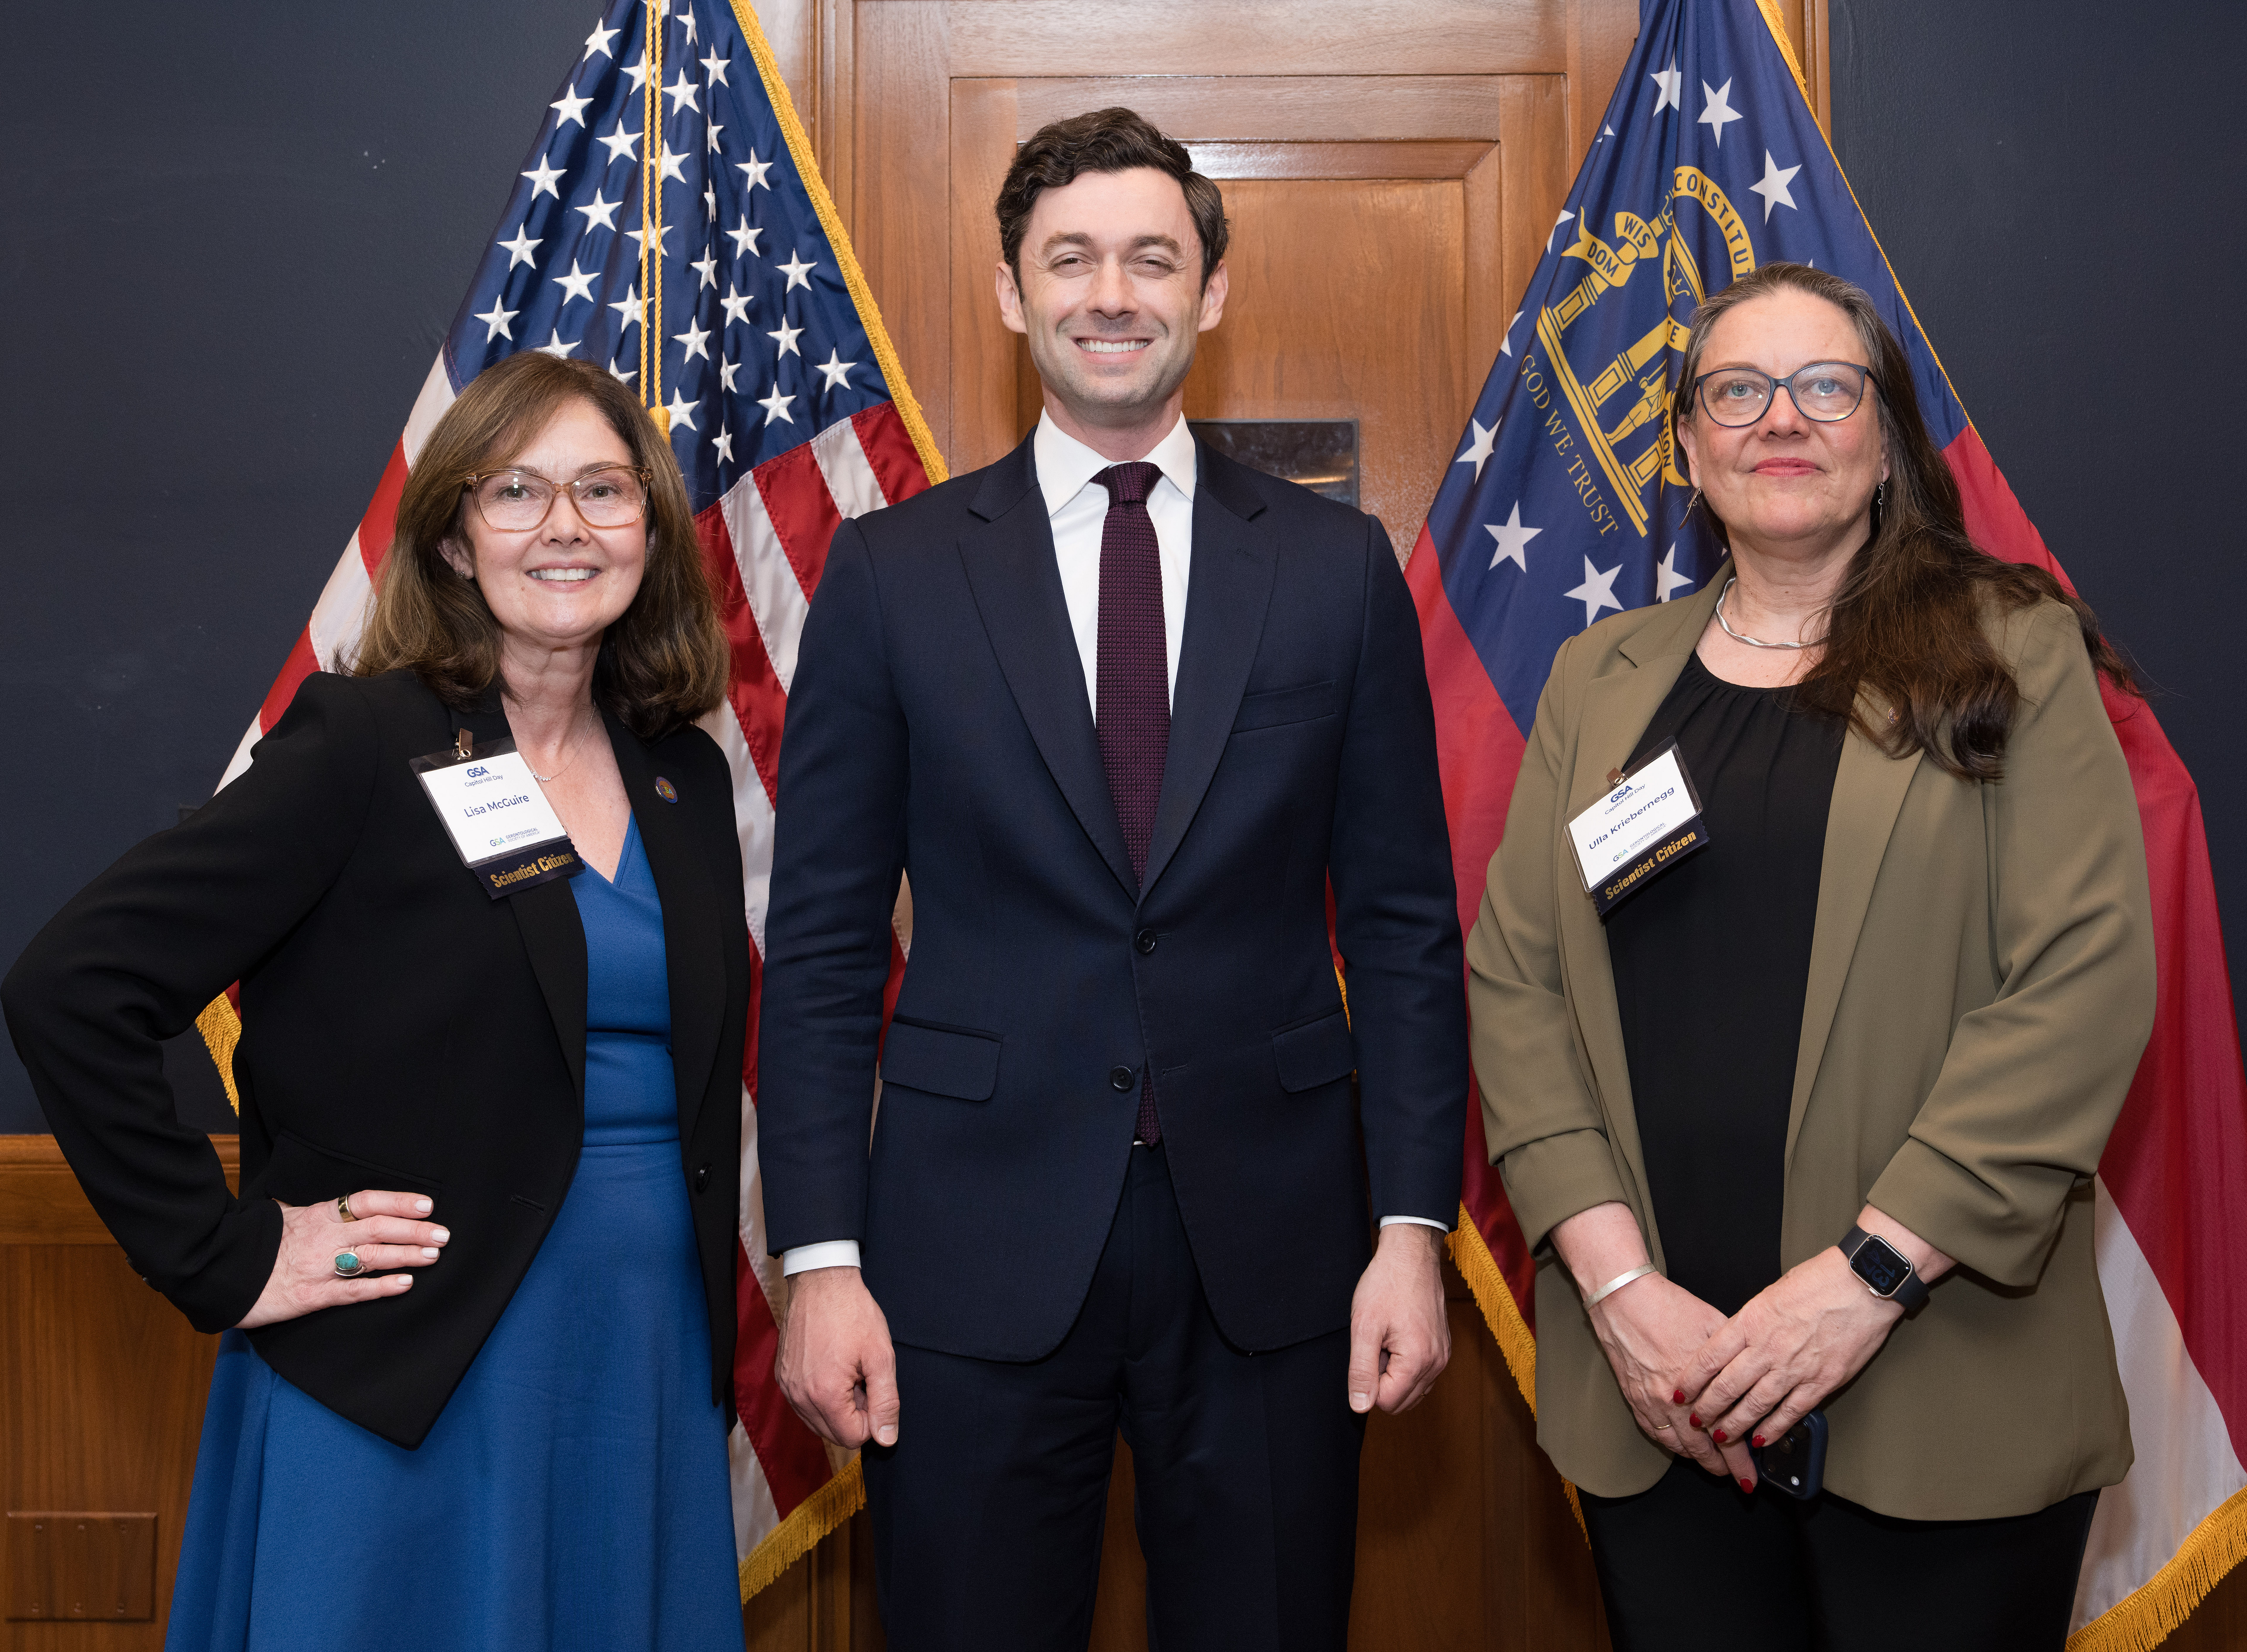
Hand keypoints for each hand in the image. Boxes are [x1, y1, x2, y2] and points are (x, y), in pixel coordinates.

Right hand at [236, 1189, 446, 1328]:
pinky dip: (380, 1287)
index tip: (427, 1205)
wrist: (220, 1270)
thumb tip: (336, 1203)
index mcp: (319, 1215)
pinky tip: (404, 1284)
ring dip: (405, 1256)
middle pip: (378, 1229)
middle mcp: (324, 1237)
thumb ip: (312, 1210)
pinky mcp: (312, 1295)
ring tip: (432, 1256)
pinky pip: (353, 1290)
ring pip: (371, 1258)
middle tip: (443, 1235)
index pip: (367, 1202)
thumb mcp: (284, 1217)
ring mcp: (319, 1267)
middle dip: (414, 1231)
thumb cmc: (255, 1243)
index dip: (400, 1201)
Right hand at [777, 1266, 899, 1448]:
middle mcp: (799, 1396)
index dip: (871, 1418)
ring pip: (817, 1421)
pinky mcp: (782, 1376)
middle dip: (853, 1414)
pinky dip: (820, 1394)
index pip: (852, 1437)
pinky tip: (831, 1367)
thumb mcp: (880, 1356)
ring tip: (847, 1371)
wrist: (821, 1280)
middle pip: (833, 1434)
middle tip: (862, 1378)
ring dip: (837, 1405)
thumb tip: (886, 1438)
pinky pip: (803, 1404)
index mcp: (825, 1395)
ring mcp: (787, 1386)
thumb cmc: (852, 1312)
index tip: (873, 1389)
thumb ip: (886, 1401)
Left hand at [1347, 1223, 1449, 1414]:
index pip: (1386, 1402)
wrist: (1411, 1256)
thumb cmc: (1386, 1285)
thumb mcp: (1363, 1326)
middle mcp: (1437, 1364)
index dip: (1368, 1380)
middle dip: (1382, 1379)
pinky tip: (1397, 1337)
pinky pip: (1421, 1376)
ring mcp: (1443, 1357)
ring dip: (1393, 1373)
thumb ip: (1361, 1370)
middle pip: (1401, 1401)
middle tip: (1377, 1343)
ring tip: (1387, 1338)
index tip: (1369, 1348)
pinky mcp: (1443, 1349)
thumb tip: (1360, 1407)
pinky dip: (1405, 1365)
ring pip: (1412, 1390)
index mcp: (1418, 1361)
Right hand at [1587, 1272, 1756, 1485]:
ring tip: (1714, 1466)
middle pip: (1703, 1448)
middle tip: (1738, 1479)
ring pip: (1677, 1445)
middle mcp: (1673, 1401)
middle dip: (1723, 1468)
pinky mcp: (1633, 1397)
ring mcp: (1650, 1401)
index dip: (1741, 1460)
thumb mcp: (1715, 1325)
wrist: (1623, 1297)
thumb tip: (1753, 1374)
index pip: (1726, 1435)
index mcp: (1699, 1385)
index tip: (1751, 1474)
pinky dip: (1671, 1445)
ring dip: (1698, 1459)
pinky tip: (1682, 1447)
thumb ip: (1734, 1356)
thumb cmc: (1668, 1307)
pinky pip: (1654, 1433)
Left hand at [1675, 1247, 1900, 1458]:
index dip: (1692, 1379)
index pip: (1710, 1357)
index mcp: (1751, 1321)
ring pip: (1756, 1404)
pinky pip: (1792, 1411)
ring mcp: (1795, 1367)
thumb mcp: (1770, 1294)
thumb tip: (1734, 1343)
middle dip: (1707, 1408)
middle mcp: (1768, 1347)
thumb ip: (1751, 1322)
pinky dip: (1775, 1428)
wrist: (1862, 1283)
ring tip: (1721, 1437)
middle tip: (1694, 1422)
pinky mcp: (1822, 1381)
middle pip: (1728, 1385)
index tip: (1679, 1391)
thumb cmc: (1818, 1281)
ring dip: (1735, 1424)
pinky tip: (1762, 1438)